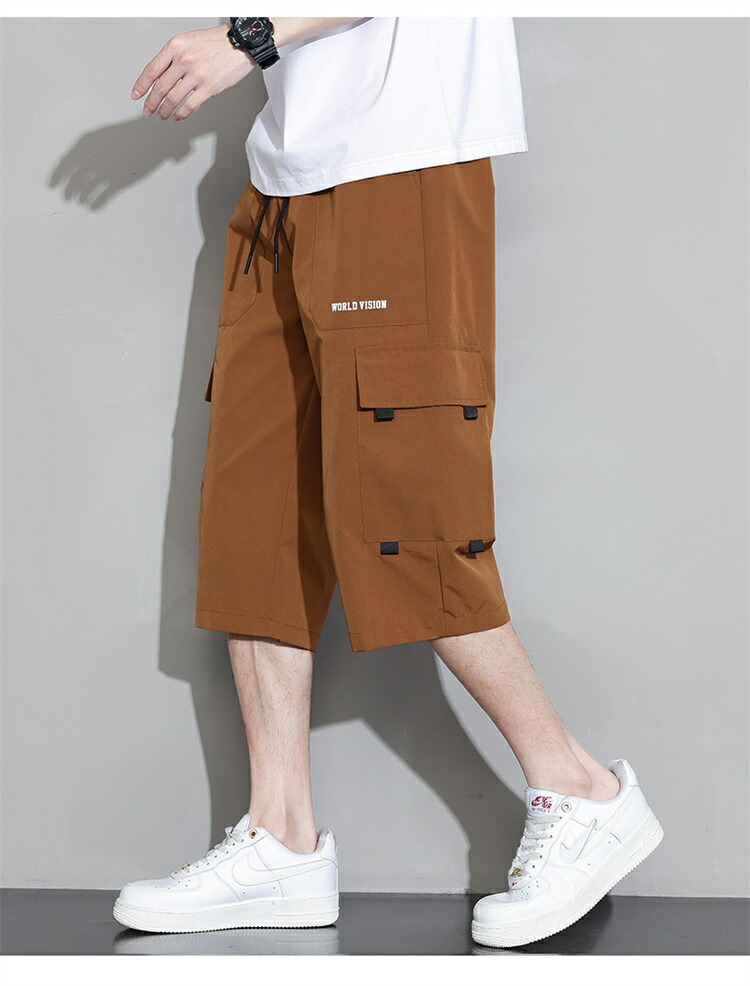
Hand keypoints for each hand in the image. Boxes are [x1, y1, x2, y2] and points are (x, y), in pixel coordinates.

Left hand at [131, 25, 254, 120]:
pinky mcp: (209, 87)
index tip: (136, 95)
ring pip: (173, 98)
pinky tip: (177, 116)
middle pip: (160, 87)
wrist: (241, 43)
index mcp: (175, 46)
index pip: (152, 69)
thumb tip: (162, 78)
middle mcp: (184, 60)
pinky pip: (189, 105)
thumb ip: (175, 58)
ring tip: (161, 116)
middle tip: (147, 111)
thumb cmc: (217, 42)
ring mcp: (196, 74)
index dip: (142, 85)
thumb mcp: (189, 41)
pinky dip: (180, 114)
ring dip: (164, 110)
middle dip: (151, 102)